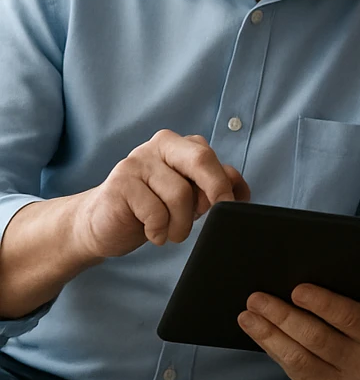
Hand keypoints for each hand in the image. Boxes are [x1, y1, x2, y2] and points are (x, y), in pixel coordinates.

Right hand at [70, 131, 248, 258]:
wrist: (100, 224)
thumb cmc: (152, 208)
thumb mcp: (188, 196)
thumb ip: (212, 186)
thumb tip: (239, 190)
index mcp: (181, 145)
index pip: (214, 159)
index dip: (227, 186)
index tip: (230, 208)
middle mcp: (160, 145)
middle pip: (201, 159)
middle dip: (215, 190)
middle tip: (213, 216)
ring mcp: (137, 161)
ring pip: (179, 193)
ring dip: (182, 224)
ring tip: (173, 233)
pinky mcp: (119, 183)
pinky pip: (155, 212)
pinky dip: (159, 230)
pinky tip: (153, 234)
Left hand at [239, 281, 359, 379]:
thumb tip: (321, 271)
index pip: (350, 318)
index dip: (321, 303)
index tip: (296, 289)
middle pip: (316, 339)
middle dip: (283, 317)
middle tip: (258, 299)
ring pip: (299, 359)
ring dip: (269, 336)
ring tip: (248, 316)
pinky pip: (293, 370)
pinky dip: (274, 350)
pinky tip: (261, 334)